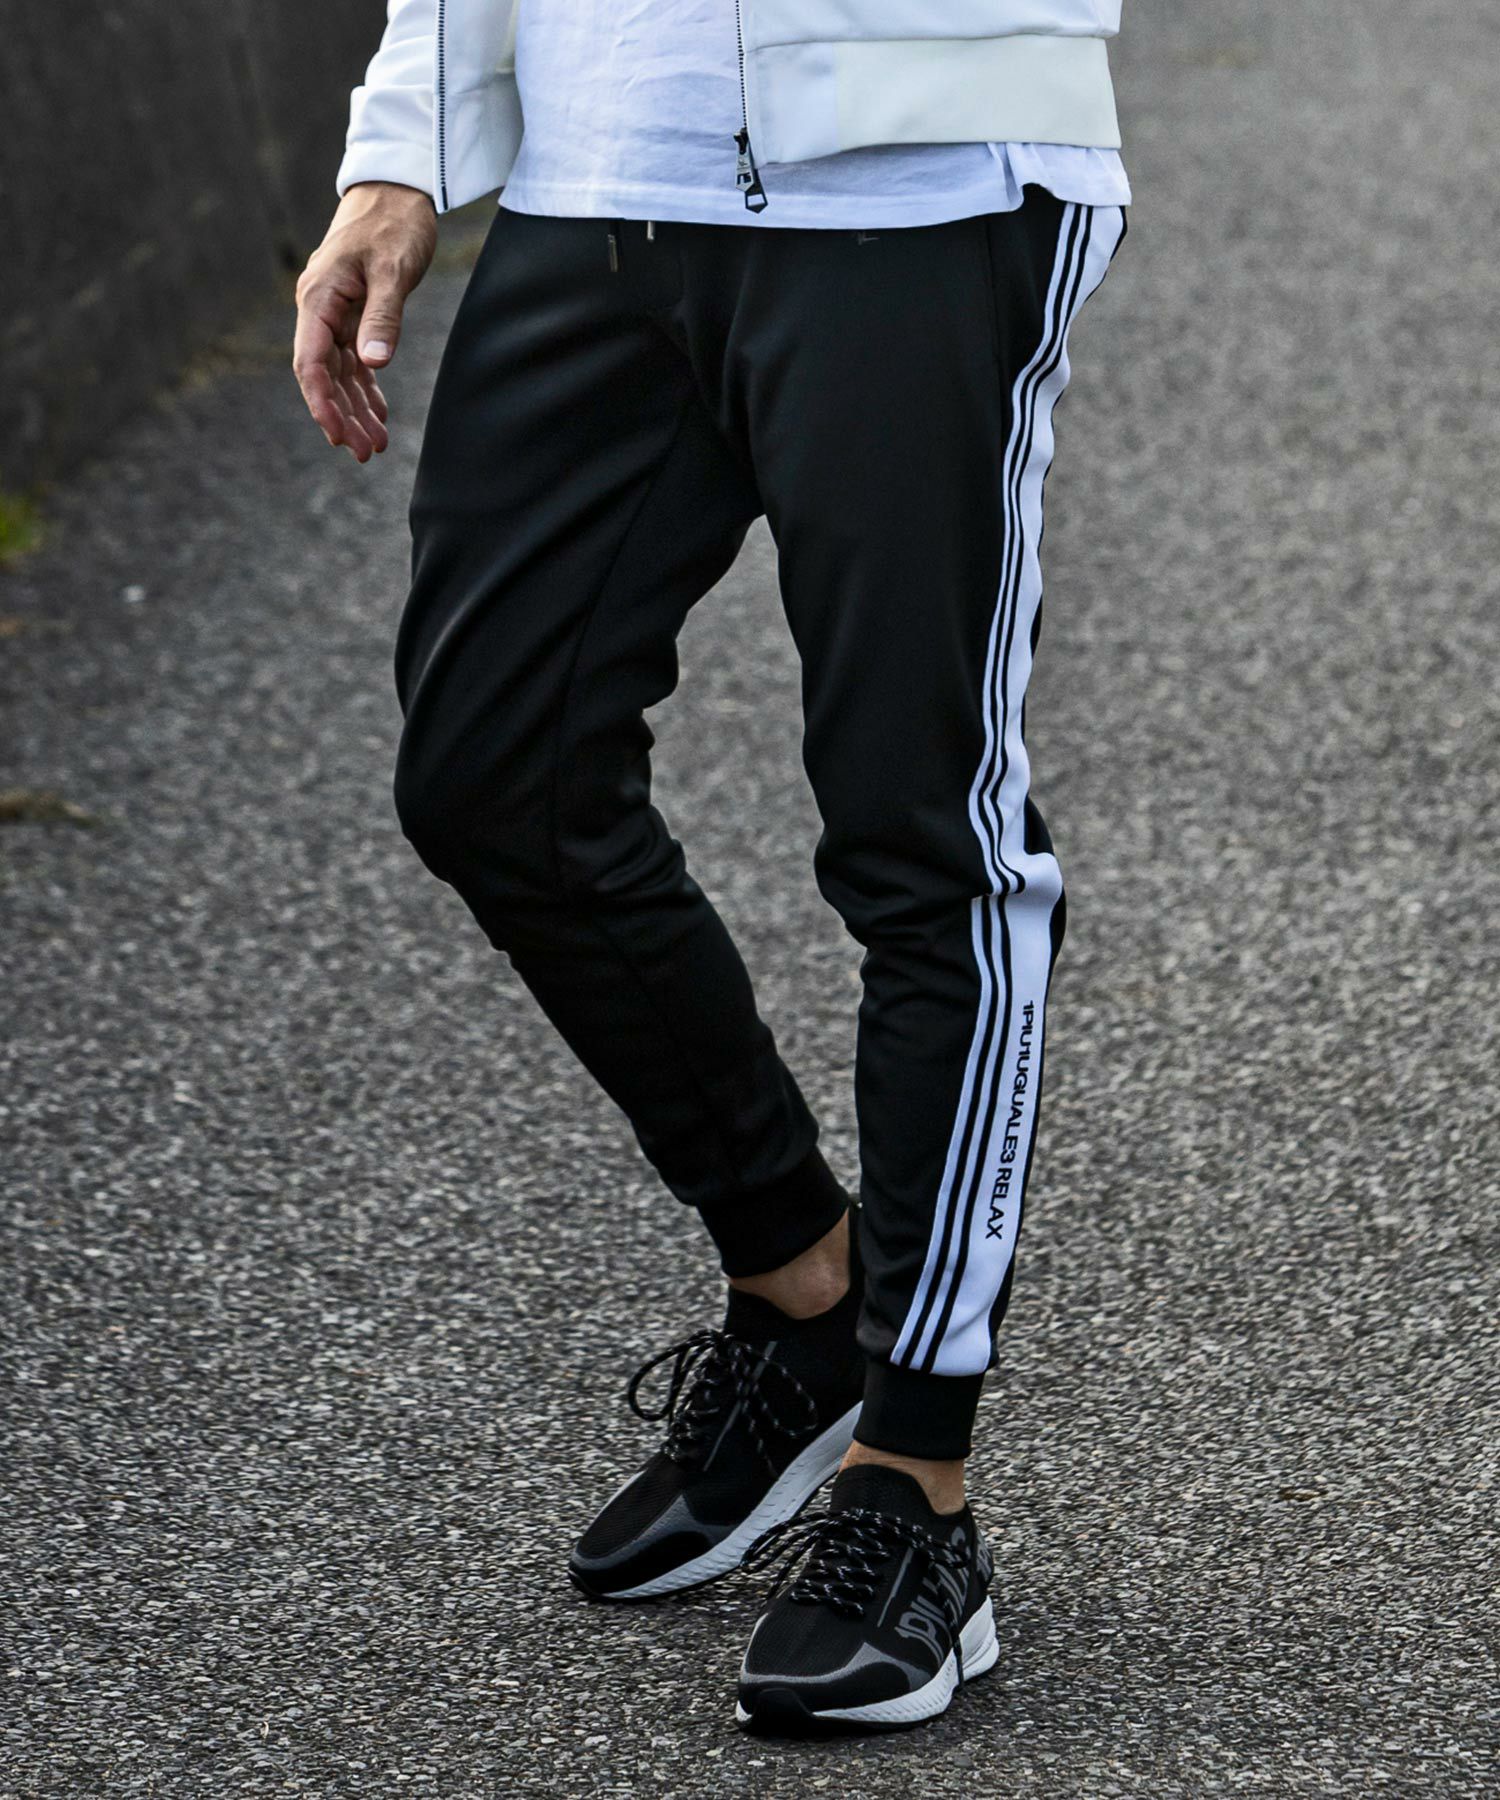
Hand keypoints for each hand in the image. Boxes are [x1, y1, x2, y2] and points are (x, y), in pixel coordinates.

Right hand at [293, 182, 437, 461]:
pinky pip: (354, 361)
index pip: (310, 361)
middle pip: (324, 375)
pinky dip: (366, 389)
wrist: (395, 190)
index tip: (337, 433)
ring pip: (340, 373)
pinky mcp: (354, 314)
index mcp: (319, 297)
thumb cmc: (394, 223)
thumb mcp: (393, 268)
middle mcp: (320, 309)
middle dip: (342, 416)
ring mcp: (335, 313)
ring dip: (355, 410)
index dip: (321, 401)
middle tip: (365, 453)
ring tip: (375, 446)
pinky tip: (380, 415)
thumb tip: (373, 363)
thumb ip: (384, 316)